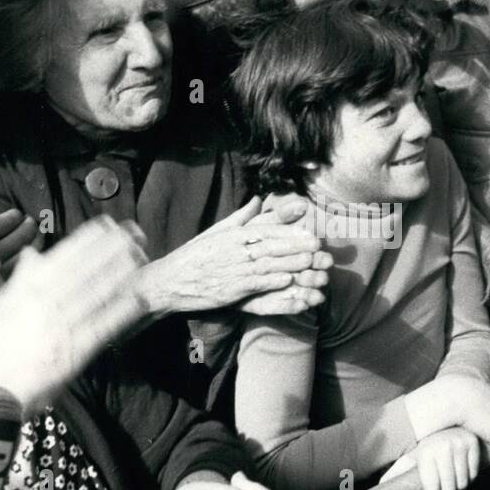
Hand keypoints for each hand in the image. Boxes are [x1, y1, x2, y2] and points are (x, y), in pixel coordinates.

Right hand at [0, 215, 157, 411]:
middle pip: (85, 270)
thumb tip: (34, 254)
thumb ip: (18, 281)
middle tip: (136, 233)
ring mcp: (62, 328)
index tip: (107, 225)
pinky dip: (121, 312)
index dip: (88, 239)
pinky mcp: (74, 354)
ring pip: (97, 294)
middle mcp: (46, 304)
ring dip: (122, 273)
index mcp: (25, 291)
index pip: (62, 258)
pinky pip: (103, 328)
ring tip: (142, 256)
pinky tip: (138, 298)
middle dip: (112, 249)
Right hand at [141, 197, 331, 316]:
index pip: (267, 230)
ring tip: (311, 263)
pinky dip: (271, 281)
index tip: (311, 232)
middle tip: (319, 247)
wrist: (169, 281)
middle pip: (271, 246)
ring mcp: (232, 270)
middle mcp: (235, 250)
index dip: (291, 232)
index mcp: (234, 235)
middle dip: (297, 246)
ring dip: (290, 263)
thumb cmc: (194, 256)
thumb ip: (241, 217)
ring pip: (267, 265)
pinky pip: (254, 284)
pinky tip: (288, 280)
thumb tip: (258, 199)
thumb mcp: (217, 231)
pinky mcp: (229, 290)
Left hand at [382, 427, 480, 489]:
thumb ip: (398, 470)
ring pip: (463, 483)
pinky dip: (470, 479)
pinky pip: (474, 473)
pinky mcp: (473, 444)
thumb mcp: (412, 455)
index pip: (432, 487)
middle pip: (449, 488)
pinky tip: (462, 476)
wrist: (447, 423)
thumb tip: (380, 485)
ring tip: (452, 488)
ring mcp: (459, 445)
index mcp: (425, 452)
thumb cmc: (428, 445)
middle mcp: (443, 447)